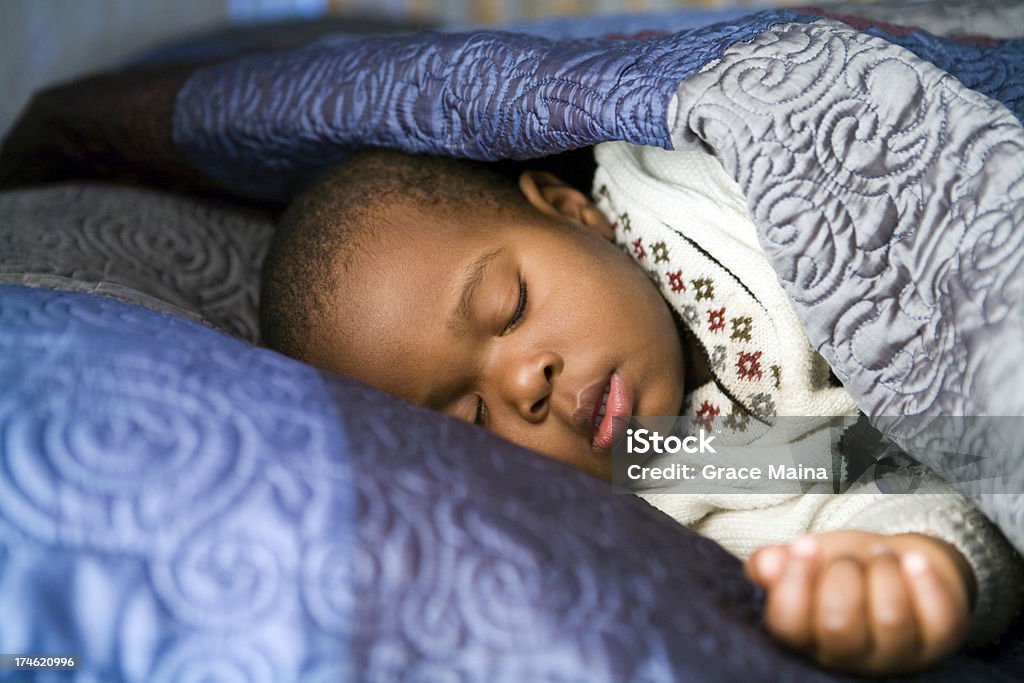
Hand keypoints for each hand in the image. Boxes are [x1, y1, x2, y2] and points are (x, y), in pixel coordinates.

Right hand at [745, 530, 974, 675]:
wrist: (899, 567)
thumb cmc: (843, 568)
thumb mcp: (807, 560)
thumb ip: (776, 562)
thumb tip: (767, 564)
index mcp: (806, 637)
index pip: (788, 625)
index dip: (794, 582)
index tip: (804, 545)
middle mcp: (849, 657)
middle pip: (838, 624)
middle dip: (842, 573)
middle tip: (848, 560)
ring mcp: (898, 654)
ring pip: (890, 617)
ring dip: (883, 570)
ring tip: (880, 558)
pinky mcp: (941, 643)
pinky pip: (937, 616)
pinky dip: (925, 580)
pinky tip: (913, 561)